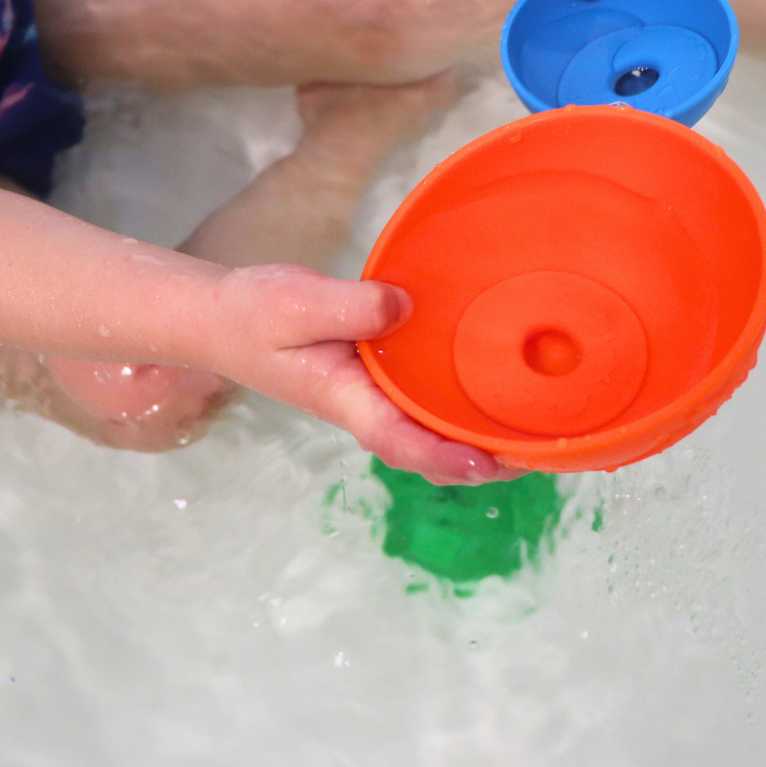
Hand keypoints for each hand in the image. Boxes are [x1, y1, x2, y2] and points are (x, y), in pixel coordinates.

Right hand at [205, 264, 521, 484]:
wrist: (224, 317)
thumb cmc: (253, 314)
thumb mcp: (295, 303)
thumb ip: (348, 307)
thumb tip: (403, 308)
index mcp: (344, 400)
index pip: (399, 442)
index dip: (444, 458)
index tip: (489, 463)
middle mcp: (365, 406)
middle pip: (428, 448)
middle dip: (482, 459)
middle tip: (540, 453)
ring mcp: (372, 395)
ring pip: (430, 427)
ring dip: (476, 437)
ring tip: (533, 433)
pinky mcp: (376, 377)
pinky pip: (423, 399)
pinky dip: (457, 403)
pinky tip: (489, 389)